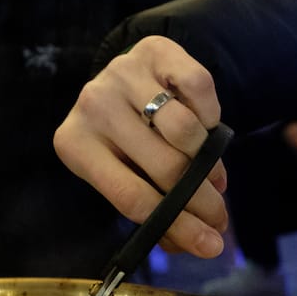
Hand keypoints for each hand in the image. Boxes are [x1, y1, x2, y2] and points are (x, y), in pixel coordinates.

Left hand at [53, 36, 227, 257]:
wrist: (126, 77)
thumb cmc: (125, 138)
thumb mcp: (124, 172)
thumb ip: (155, 208)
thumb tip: (196, 243)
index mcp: (75, 144)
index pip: (131, 197)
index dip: (177, 224)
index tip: (210, 245)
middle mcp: (92, 105)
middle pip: (164, 167)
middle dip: (201, 201)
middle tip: (221, 218)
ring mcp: (121, 73)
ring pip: (185, 130)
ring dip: (210, 161)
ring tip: (214, 175)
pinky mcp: (154, 50)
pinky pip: (200, 89)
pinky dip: (212, 115)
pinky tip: (205, 127)